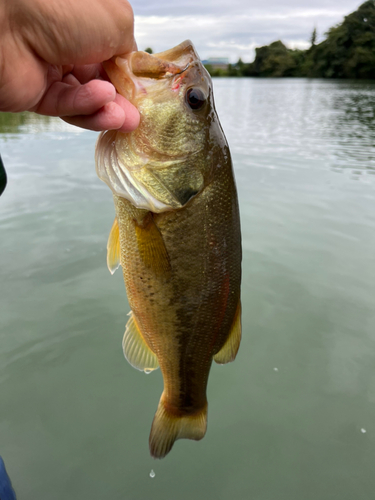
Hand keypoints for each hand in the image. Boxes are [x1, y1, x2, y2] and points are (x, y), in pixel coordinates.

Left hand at [0, 0, 139, 131]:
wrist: (7, 22)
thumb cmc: (61, 7)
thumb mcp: (115, 20)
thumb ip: (129, 48)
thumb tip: (130, 70)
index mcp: (84, 22)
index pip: (113, 55)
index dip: (129, 75)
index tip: (144, 93)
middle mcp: (68, 45)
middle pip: (102, 80)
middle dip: (122, 100)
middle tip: (137, 116)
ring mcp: (51, 71)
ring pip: (86, 98)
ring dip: (108, 109)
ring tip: (125, 119)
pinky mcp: (37, 95)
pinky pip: (67, 105)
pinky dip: (86, 108)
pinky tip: (102, 104)